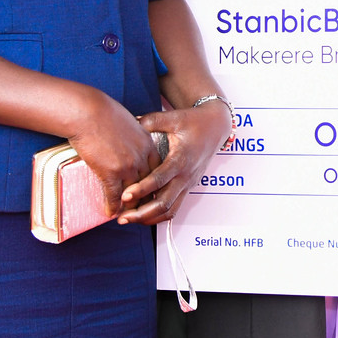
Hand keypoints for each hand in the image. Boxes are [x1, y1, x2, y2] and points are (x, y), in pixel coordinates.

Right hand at [67, 85, 159, 212]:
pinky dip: (112, 206)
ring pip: (133, 194)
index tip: (149, 190)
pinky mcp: (111, 173)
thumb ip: (133, 135)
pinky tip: (109, 212)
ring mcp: (127, 166)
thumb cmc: (103, 112)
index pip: (156, 170)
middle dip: (145, 199)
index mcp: (147, 143)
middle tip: (141, 209)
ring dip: (129, 207)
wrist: (88, 112)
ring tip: (126, 216)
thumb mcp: (128, 122)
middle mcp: (141, 157)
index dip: (152, 183)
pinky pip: (114, 196)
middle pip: (148, 185)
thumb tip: (128, 140)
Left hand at [117, 99, 234, 225]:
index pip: (159, 179)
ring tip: (129, 219)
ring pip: (170, 210)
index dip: (141, 189)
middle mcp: (185, 175)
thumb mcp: (172, 118)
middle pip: (164, 203)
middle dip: (142, 213)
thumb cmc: (193, 122)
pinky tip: (143, 216)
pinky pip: (174, 208)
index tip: (124, 196)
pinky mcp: (188, 188)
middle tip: (122, 217)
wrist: (215, 127)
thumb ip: (151, 121)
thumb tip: (130, 122)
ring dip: (149, 218)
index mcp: (181, 159)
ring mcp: (188, 184)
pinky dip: (158, 215)